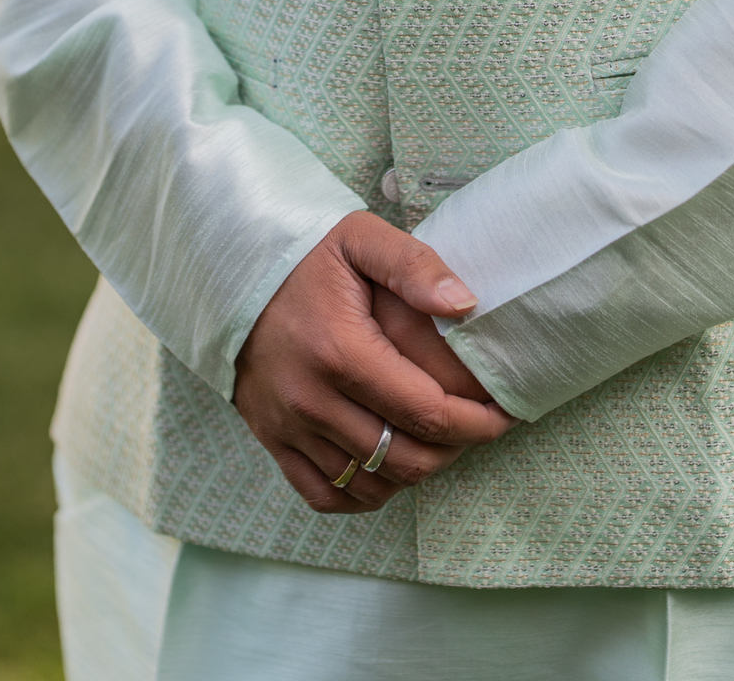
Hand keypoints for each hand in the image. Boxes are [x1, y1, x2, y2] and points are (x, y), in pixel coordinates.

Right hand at [233, 212, 514, 514]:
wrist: (229, 273)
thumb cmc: (307, 254)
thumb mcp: (360, 238)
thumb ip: (414, 266)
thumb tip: (466, 303)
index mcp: (341, 350)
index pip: (426, 410)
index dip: (476, 421)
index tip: (505, 412)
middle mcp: (311, 399)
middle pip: (406, 457)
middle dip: (457, 448)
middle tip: (480, 426)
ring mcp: (288, 426)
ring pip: (373, 483)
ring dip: (418, 470)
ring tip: (442, 440)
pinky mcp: (272, 441)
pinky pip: (326, 496)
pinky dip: (367, 493)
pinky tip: (391, 464)